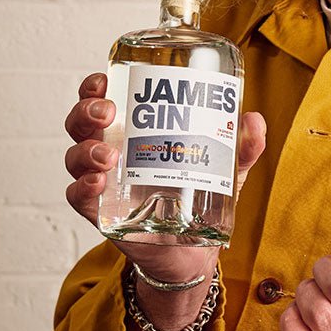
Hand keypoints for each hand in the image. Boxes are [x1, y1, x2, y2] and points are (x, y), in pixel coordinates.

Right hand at [63, 72, 265, 286]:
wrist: (195, 249)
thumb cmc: (202, 196)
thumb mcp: (226, 167)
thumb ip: (243, 146)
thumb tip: (254, 120)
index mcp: (135, 130)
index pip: (103, 99)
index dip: (94, 87)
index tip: (103, 80)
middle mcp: (111, 151)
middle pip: (82, 122)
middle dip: (87, 110)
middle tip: (107, 112)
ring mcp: (104, 182)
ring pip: (76, 157)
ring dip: (86, 150)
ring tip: (108, 155)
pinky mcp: (102, 214)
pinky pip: (78, 197)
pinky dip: (82, 187)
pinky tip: (98, 183)